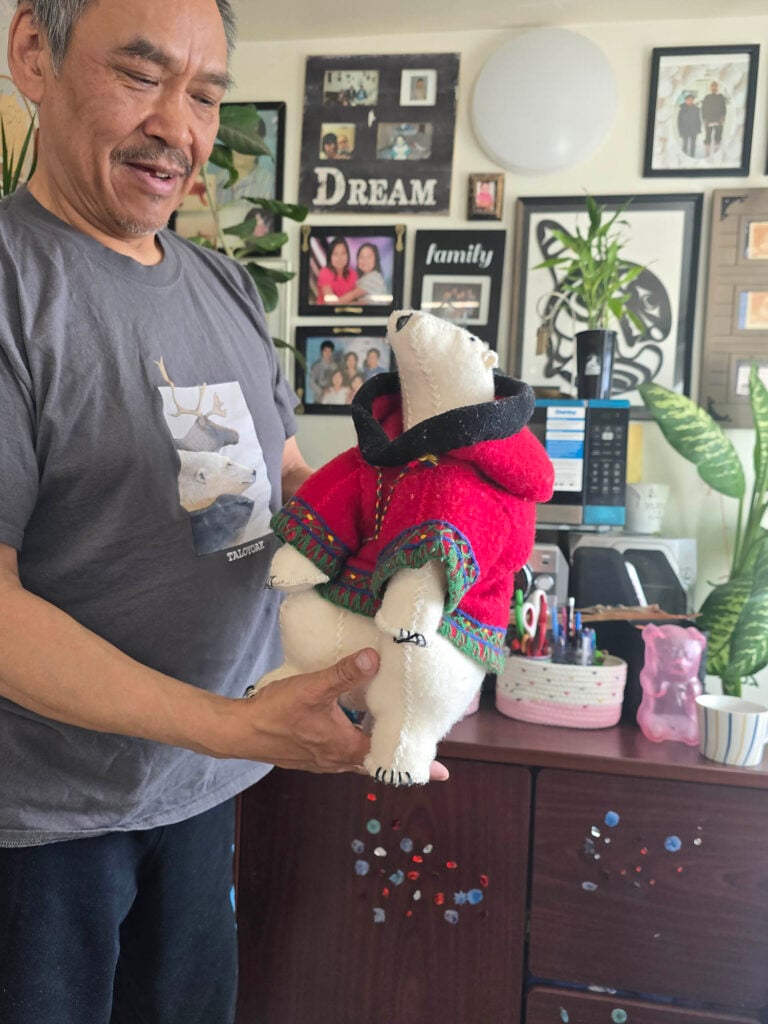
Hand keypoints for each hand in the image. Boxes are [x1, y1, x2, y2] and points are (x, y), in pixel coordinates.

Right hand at [228, 649, 449, 781]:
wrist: (239, 731)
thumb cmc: (275, 713)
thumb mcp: (313, 688)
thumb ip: (345, 673)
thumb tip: (375, 658)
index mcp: (344, 748)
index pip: (388, 759)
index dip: (415, 764)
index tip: (442, 772)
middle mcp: (337, 760)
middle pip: (376, 762)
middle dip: (399, 757)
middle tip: (424, 753)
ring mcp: (322, 760)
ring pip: (359, 758)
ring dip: (377, 751)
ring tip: (394, 736)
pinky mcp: (310, 755)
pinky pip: (343, 753)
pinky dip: (357, 745)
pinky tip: (356, 728)